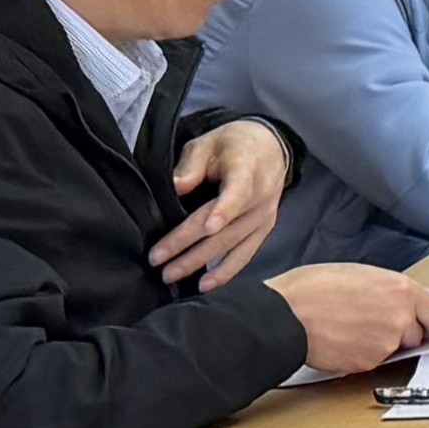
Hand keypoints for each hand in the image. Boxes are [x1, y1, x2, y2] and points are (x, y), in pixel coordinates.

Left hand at [153, 120, 291, 290]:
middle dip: (189, 247)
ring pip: (231, 246)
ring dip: (201, 264)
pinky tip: (205, 285)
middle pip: (223, 228)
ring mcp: (264, 218)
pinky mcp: (264, 231)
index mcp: (247, 171)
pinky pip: (244, 255)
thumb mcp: (209, 142)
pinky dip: (225, 272)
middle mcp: (260, 199)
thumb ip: (192, 164)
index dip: (224, 210)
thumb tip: (176, 188)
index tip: (208, 227)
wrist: (271, 149)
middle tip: (158, 261)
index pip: (237, 193)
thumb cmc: (233, 145)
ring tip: (171, 276)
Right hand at [268, 263, 428, 378]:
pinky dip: (364, 354)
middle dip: (403, 331)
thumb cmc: (314, 288)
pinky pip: (375, 361)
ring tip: (353, 327)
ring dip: (383, 343)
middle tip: (375, 319)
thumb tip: (406, 303)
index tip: (425, 321)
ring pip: (396, 350)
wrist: (285, 315)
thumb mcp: (363, 274)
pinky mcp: (367, 364)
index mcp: (402, 291)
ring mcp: (384, 345)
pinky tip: (344, 339)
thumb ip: (392, 291)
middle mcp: (400, 320)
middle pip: (419, 336)